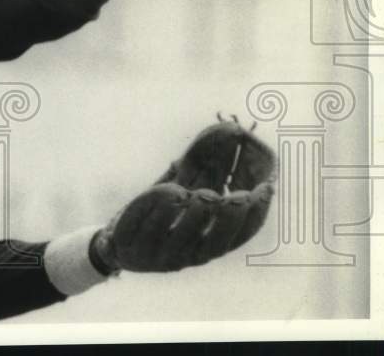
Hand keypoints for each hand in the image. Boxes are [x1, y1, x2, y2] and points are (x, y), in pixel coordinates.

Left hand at [92, 116, 275, 272]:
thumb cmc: (160, 210)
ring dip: (196, 213)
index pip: (241, 234)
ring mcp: (160, 254)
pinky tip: (169, 188)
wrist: (117, 241)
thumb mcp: (186, 183)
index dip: (257, 213)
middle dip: (231, 218)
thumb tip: (233, 129)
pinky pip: (146, 228)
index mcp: (210, 241)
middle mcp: (189, 254)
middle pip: (218, 243)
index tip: (266, 187)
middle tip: (237, 195)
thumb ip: (208, 161)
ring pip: (183, 240)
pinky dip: (159, 205)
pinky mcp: (131, 247)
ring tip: (203, 194)